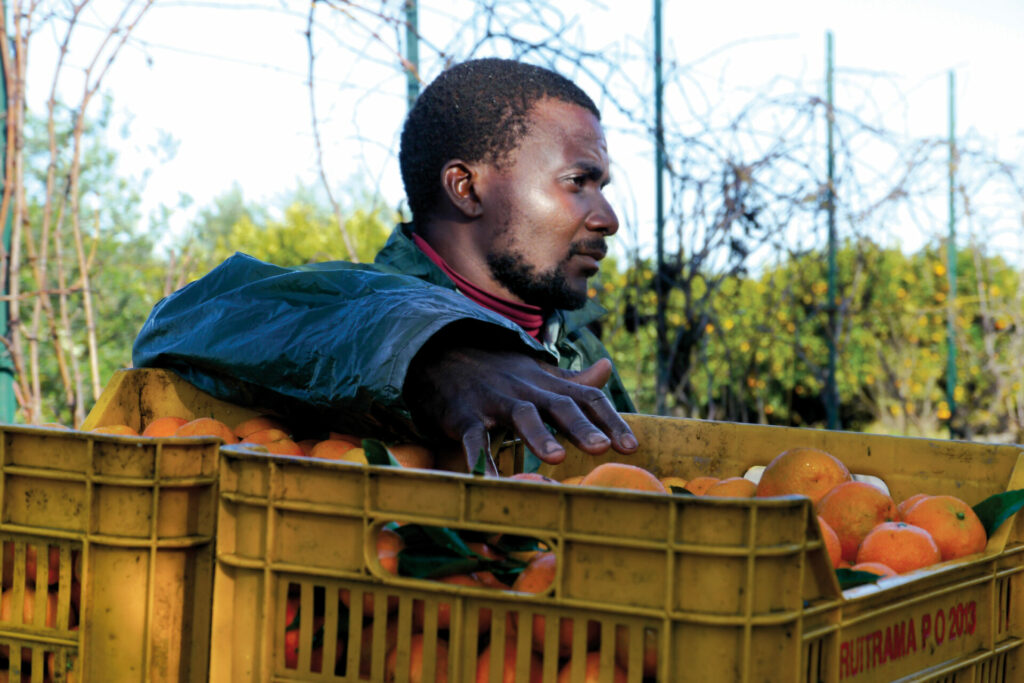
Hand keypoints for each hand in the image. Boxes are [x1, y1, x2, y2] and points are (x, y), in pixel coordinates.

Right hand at [403, 338, 638, 475]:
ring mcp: (494, 400)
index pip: (586, 396)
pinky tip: (492, 483)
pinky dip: (482, 460)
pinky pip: (474, 438)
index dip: (610, 419)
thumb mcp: (535, 370)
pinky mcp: (464, 414)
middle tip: (603, 449)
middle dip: (582, 426)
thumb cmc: (496, 370)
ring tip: (556, 459)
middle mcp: (526, 389)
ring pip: (521, 415)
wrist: (439, 350)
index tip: (632, 447)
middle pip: (560, 404)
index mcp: (547, 383)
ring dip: (539, 435)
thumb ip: (572, 378)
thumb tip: (608, 367)